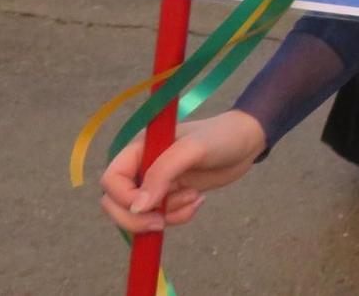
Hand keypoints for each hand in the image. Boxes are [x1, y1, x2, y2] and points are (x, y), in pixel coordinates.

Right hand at [98, 110, 266, 233]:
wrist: (247, 142)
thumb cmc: (221, 137)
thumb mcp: (193, 149)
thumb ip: (163, 173)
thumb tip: (138, 206)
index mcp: (140, 149)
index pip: (111, 180)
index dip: (123, 198)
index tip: (149, 207)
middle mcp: (142, 167)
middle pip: (115, 204)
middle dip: (137, 219)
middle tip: (162, 222)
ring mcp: (156, 184)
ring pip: (140, 215)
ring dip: (166, 215)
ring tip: (194, 196)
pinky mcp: (171, 197)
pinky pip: (162, 218)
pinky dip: (179, 216)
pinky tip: (199, 201)